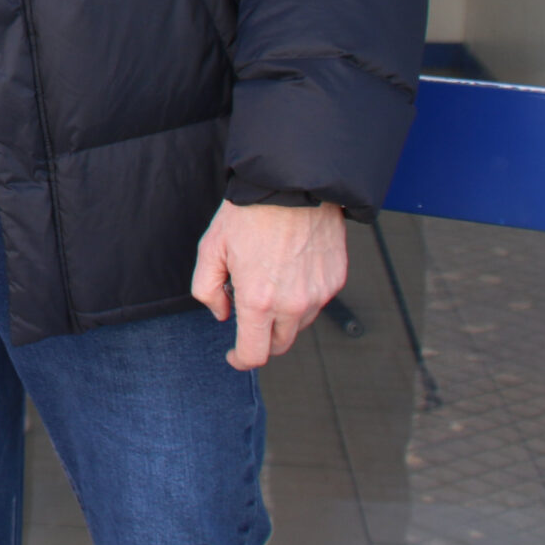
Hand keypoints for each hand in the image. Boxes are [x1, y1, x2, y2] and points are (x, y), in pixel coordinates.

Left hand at [190, 199, 347, 369]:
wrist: (293, 184)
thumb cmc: (249, 213)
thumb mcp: (211, 249)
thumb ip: (207, 290)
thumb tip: (223, 314)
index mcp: (259, 301)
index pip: (254, 354)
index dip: (240, 359)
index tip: (234, 355)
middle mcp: (294, 304)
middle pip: (279, 344)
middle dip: (262, 338)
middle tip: (249, 313)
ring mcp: (319, 293)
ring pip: (299, 323)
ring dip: (283, 315)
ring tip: (269, 279)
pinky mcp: (336, 280)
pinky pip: (317, 300)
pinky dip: (302, 295)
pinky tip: (290, 268)